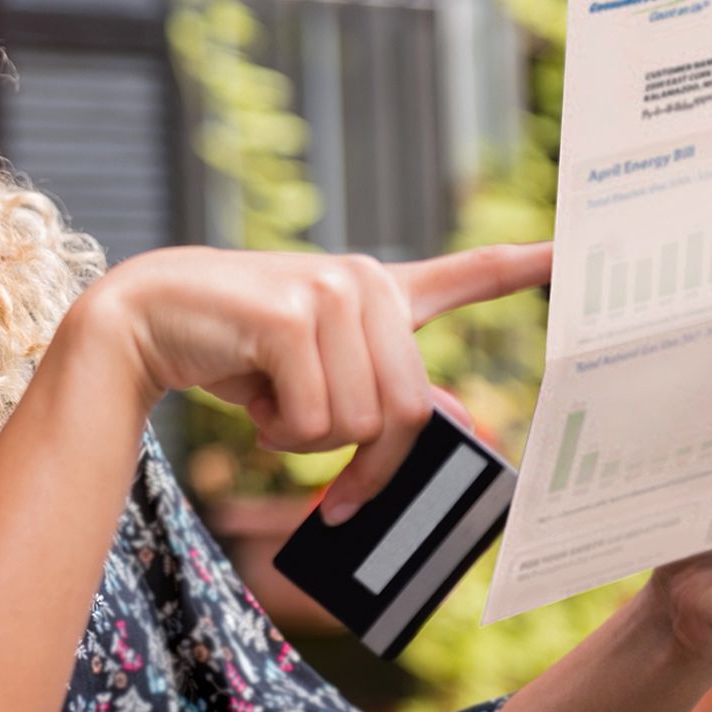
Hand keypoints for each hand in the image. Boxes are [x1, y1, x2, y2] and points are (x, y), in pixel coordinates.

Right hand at [78, 241, 552, 522]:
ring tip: (267, 401)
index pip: (466, 274)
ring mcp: (331, 292)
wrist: (142, 320)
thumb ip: (385, 385)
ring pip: (360, 423)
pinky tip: (249, 397)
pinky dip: (277, 432)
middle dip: (363, 458)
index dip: (520, 267)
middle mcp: (365, 280)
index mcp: (377, 289)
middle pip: (408, 410)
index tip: (569, 253)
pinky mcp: (293, 316)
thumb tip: (460, 417)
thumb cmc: (231, 348)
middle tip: (310, 453)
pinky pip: (315, 418)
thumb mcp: (315, 368)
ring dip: (305, 439)